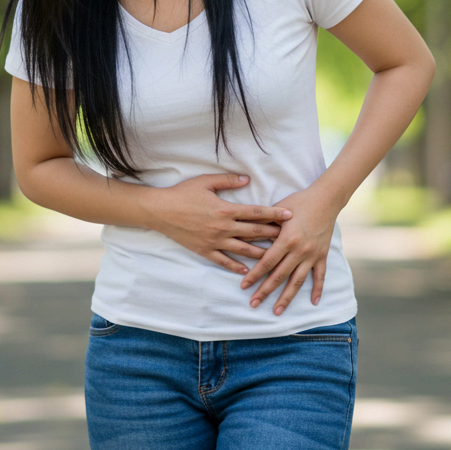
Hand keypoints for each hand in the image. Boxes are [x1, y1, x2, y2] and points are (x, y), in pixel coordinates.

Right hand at [143, 174, 292, 274]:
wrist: (160, 211)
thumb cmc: (182, 194)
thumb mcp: (205, 181)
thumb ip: (228, 180)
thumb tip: (247, 179)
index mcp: (226, 210)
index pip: (256, 212)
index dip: (274, 213)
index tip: (290, 215)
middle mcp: (223, 228)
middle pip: (254, 232)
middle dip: (274, 234)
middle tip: (291, 236)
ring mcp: (214, 242)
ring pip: (243, 250)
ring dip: (261, 253)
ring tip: (276, 256)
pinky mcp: (205, 251)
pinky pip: (224, 261)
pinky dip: (236, 267)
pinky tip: (247, 270)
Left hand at [239, 186, 341, 314]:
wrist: (326, 199)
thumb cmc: (299, 202)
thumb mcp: (278, 211)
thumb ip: (261, 225)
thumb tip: (242, 235)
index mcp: (286, 239)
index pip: (267, 262)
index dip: (255, 276)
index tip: (244, 286)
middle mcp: (299, 250)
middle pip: (279, 276)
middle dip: (265, 291)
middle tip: (253, 304)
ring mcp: (312, 255)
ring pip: (297, 281)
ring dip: (286, 298)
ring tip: (276, 311)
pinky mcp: (322, 255)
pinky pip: (320, 276)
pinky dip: (317, 289)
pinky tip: (313, 302)